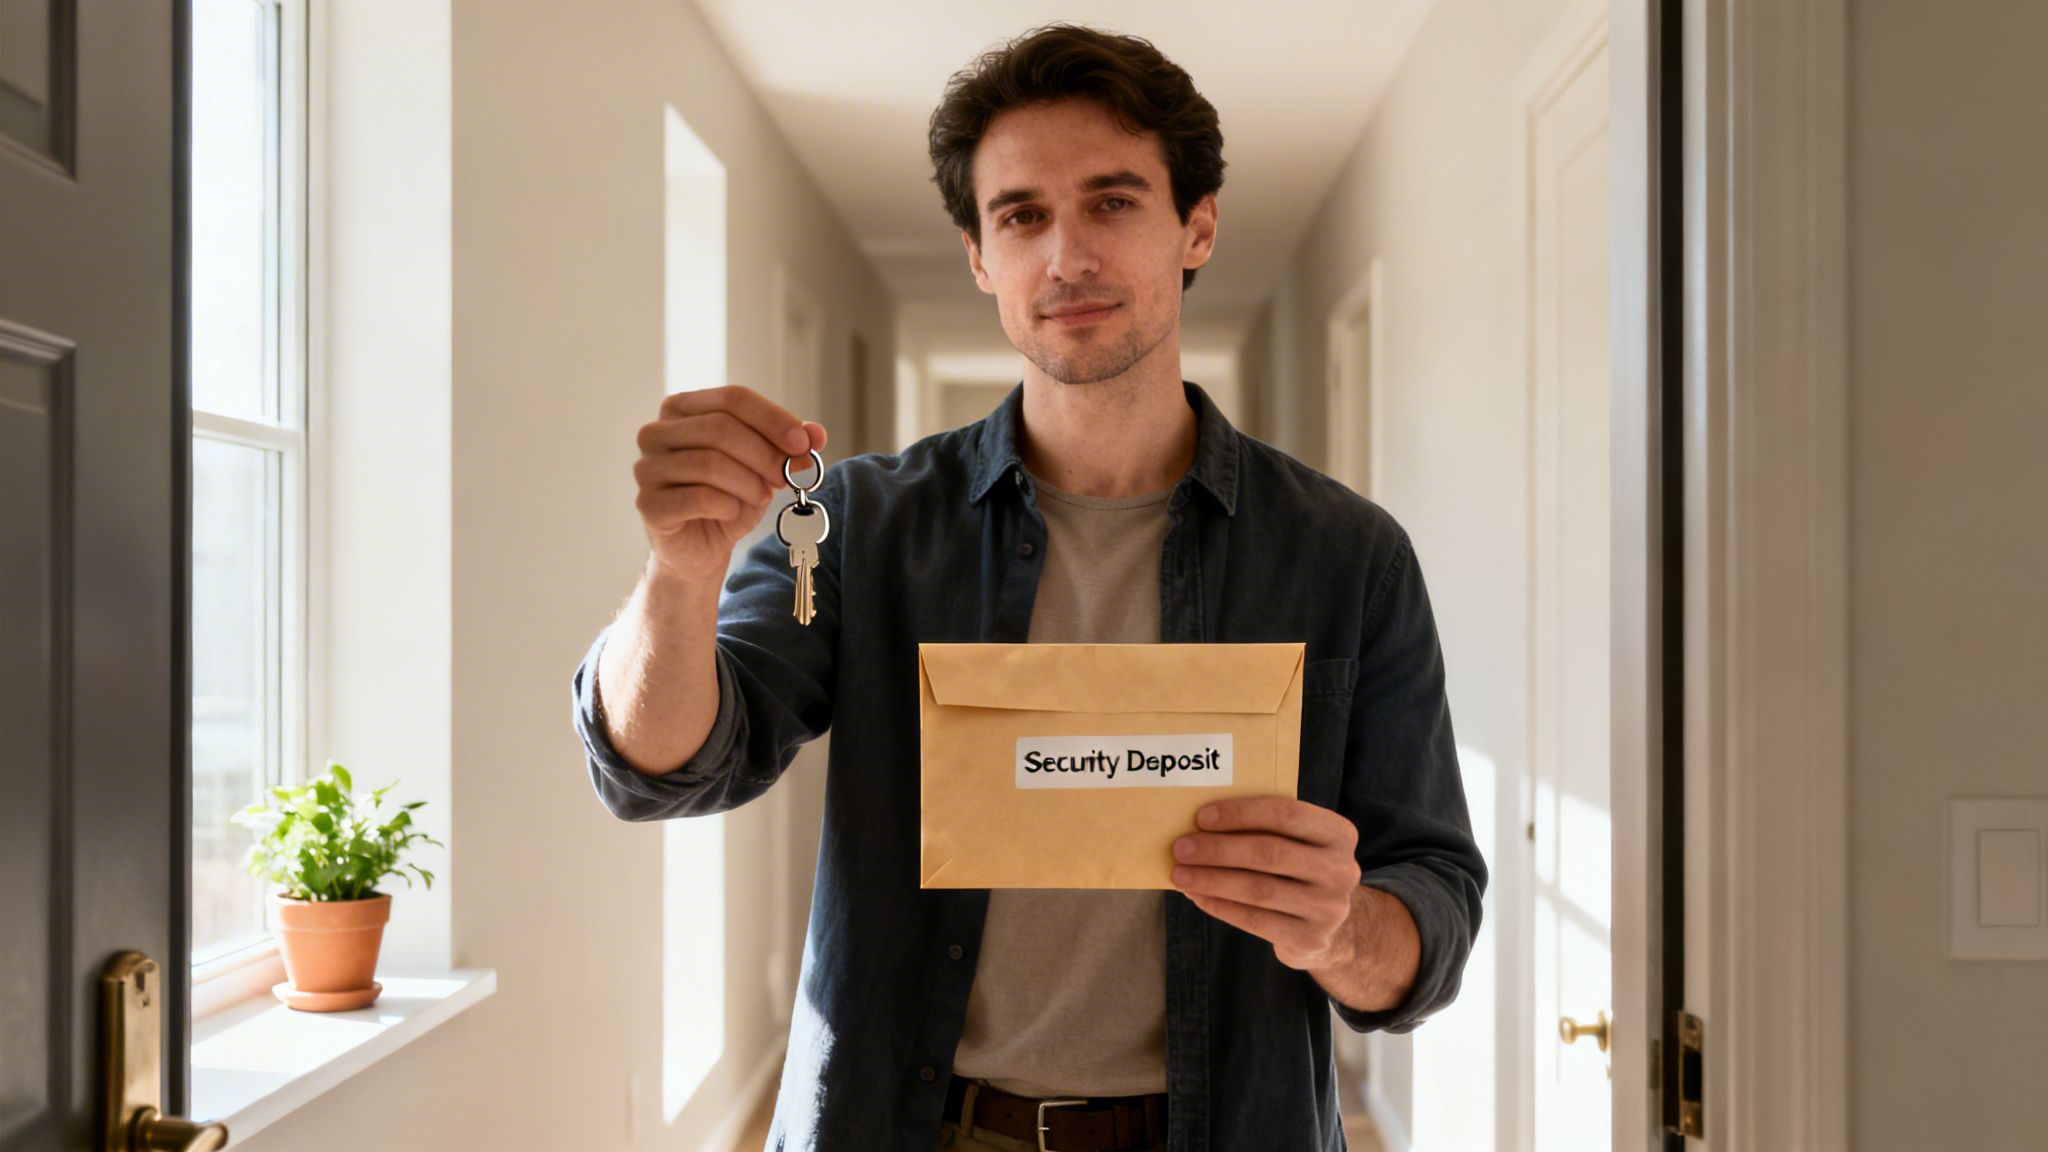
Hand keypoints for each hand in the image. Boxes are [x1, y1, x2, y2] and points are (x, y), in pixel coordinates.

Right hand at [632, 386, 825, 582]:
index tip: (803, 443)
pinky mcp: (648, 504)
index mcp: (681, 408)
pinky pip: (697, 498)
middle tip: (789, 476)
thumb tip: (816, 433)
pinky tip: (732, 513)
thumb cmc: (729, 499)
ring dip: (749, 483)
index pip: (732, 398)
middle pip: (720, 429)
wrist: (701, 549)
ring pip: (710, 463)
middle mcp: (656, 432)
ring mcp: (646, 468)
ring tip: (761, 496)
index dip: (773, 419)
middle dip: (765, 454)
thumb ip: (789, 446)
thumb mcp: (764, 467)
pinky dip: (727, 506)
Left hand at [1171, 796, 1363, 970]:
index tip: (1202, 817)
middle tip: (1181, 848)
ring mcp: (1328, 907)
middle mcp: (1340, 869)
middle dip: (1218, 849)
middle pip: (1269, 853)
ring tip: (1181, 874)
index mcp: (1338, 834)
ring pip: (1258, 889)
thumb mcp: (1300, 844)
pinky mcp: (1310, 938)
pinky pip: (1254, 920)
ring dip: (1212, 879)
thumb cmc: (1302, 872)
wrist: (1335, 929)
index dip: (1241, 813)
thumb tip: (1203, 826)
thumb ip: (1267, 830)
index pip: (1286, 814)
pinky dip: (1220, 906)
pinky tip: (1197, 896)